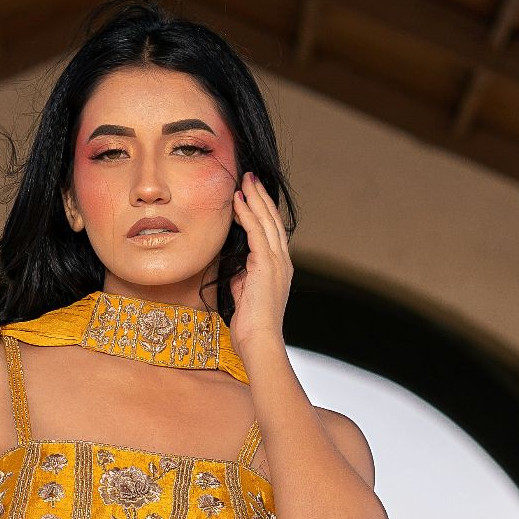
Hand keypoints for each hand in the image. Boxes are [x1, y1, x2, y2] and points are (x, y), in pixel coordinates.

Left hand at [227, 170, 292, 356]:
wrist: (259, 341)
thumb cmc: (251, 326)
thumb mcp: (244, 294)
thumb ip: (242, 277)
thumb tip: (235, 267)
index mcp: (280, 268)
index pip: (271, 232)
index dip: (262, 211)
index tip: (251, 194)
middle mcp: (283, 261)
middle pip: (273, 220)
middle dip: (261, 197)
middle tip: (250, 177)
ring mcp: (277, 262)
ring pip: (266, 221)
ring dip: (255, 198)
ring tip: (245, 180)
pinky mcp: (266, 265)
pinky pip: (256, 232)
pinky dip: (247, 214)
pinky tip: (238, 200)